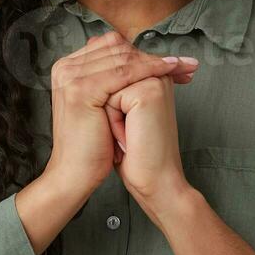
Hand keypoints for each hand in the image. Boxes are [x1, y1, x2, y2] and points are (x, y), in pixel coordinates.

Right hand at [43, 30, 198, 197]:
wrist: (76, 174)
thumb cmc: (93, 144)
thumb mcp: (102, 105)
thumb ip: (112, 80)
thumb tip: (136, 60)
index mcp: (68, 67)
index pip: (110, 46)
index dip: (143, 53)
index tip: (174, 63)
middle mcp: (65, 67)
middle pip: (117, 48)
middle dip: (153, 55)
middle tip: (185, 63)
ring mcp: (71, 76)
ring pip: (122, 58)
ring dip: (155, 61)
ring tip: (181, 67)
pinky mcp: (82, 89)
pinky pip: (123, 72)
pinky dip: (149, 69)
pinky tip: (168, 71)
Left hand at [106, 64, 196, 206]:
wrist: (155, 181)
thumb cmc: (138, 153)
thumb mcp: (122, 114)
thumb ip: (116, 89)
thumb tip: (97, 75)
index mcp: (153, 77)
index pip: (113, 73)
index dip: (110, 106)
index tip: (131, 128)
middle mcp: (156, 75)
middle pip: (108, 78)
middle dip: (109, 109)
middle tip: (133, 134)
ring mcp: (154, 81)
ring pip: (108, 86)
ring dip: (110, 115)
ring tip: (130, 135)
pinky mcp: (149, 93)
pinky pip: (111, 99)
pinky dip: (113, 122)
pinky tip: (130, 138)